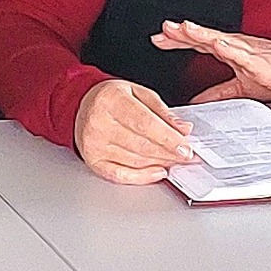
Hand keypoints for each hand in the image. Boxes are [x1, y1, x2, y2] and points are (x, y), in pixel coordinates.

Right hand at [73, 78, 194, 184]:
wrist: (83, 106)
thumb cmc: (112, 99)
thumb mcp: (138, 93)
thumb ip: (162, 110)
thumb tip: (182, 129)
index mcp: (110, 100)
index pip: (145, 123)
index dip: (168, 138)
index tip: (186, 148)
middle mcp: (98, 123)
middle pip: (141, 144)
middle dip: (169, 153)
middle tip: (187, 156)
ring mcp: (94, 144)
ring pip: (135, 160)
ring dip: (160, 163)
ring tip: (175, 160)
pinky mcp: (93, 160)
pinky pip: (121, 175)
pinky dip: (142, 177)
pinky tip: (157, 172)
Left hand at [151, 20, 270, 103]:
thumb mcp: (241, 87)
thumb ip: (218, 92)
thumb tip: (197, 102)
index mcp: (230, 51)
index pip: (199, 43)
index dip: (179, 40)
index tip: (158, 39)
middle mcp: (236, 47)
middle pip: (204, 37)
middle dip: (182, 33)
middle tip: (163, 30)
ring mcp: (248, 52)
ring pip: (220, 40)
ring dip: (201, 34)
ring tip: (184, 29)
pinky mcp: (260, 62)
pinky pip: (243, 54)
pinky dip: (230, 48)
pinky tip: (217, 43)